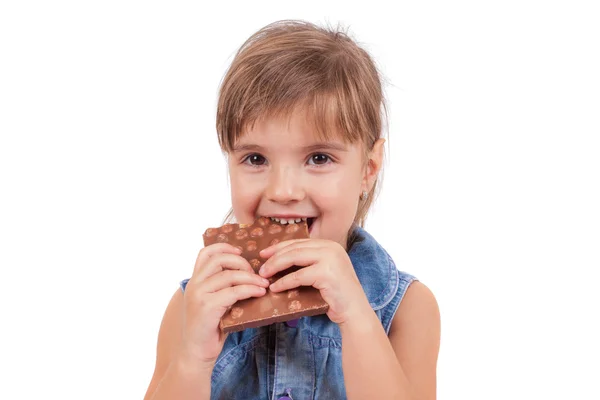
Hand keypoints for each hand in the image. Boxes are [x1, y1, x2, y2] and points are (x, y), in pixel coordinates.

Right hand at [180, 243, 269, 367]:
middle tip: (256, 274)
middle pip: (220, 259)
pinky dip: (249, 290)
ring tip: (264, 284)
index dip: (224, 247)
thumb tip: (250, 274)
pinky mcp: (207, 307)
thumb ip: (223, 287)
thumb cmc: (209, 328)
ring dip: (251, 278)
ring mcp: (199, 295)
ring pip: (229, 275)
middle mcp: (194, 284)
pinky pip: (233, 292)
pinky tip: (260, 293)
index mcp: (195, 281)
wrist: (195, 353)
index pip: (205, 253)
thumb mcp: (214, 302)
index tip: (240, 251)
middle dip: (242, 263)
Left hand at [258, 239, 371, 324]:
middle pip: (294, 248)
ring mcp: (330, 259)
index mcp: (329, 245)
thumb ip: (308, 262)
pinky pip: (298, 276)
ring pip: (294, 257)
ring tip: (264, 275)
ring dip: (276, 266)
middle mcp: (330, 248)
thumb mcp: (322, 272)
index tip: (264, 254)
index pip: (299, 242)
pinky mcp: (326, 273)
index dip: (279, 247)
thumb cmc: (336, 294)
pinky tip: (275, 287)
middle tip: (261, 267)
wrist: (354, 311)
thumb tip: (278, 260)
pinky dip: (284, 282)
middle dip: (274, 256)